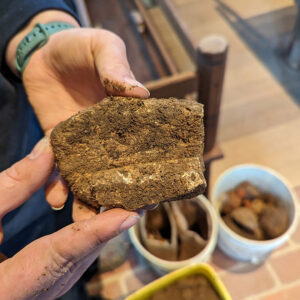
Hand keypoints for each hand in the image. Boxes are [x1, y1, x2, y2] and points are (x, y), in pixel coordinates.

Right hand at [0, 138, 139, 298]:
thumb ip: (13, 185)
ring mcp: (41, 288)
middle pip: (82, 255)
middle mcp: (33, 292)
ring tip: (130, 201)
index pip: (62, 253)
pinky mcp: (43, 279)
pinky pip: (74, 256)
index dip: (98, 233)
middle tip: (142, 198)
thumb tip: (48, 150)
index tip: (129, 214)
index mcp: (11, 284)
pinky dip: (90, 234)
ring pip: (82, 257)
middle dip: (113, 225)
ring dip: (106, 228)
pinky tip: (104, 215)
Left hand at [6, 11, 148, 214]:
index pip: (142, 147)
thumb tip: (140, 93)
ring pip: (87, 176)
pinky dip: (55, 184)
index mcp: (125, 117)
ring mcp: (81, 142)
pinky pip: (56, 168)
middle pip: (116, 170)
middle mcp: (106, 135)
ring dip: (86, 199)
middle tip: (121, 215)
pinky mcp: (57, 143)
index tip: (152, 194)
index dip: (148, 171)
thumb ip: (117, 69)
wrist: (45, 52)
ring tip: (85, 218)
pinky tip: (56, 198)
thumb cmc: (82, 46)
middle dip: (119, 195)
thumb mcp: (103, 48)